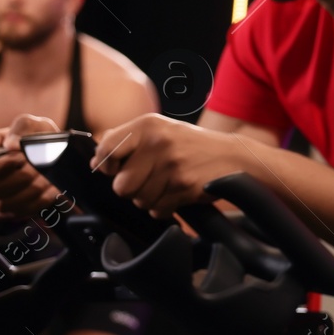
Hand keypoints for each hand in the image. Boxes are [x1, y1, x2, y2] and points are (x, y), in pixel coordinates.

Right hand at [0, 116, 64, 218]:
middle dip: (22, 178)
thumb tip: (12, 145)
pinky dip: (38, 202)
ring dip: (32, 191)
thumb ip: (22, 127)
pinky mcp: (5, 211)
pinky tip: (52, 190)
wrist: (41, 155)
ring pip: (4, 205)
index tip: (21, 158)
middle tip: (40, 168)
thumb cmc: (30, 138)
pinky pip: (17, 213)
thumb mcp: (29, 124)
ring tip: (48, 178)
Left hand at [91, 114, 252, 216]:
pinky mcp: (183, 184)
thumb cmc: (194, 147)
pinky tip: (178, 192)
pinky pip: (157, 209)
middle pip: (120, 185)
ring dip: (151, 199)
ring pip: (139, 200)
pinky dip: (166, 207)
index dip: (107, 167)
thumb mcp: (163, 131)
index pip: (106, 150)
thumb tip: (97, 162)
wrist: (236, 157)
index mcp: (148, 124)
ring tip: (168, 184)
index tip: (118, 169)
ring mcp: (171, 163)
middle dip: (134, 189)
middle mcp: (158, 141)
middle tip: (152, 179)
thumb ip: (128, 142)